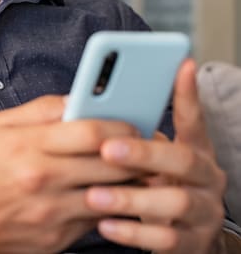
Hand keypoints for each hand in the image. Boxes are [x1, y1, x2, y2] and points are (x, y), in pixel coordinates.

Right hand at [0, 95, 142, 253]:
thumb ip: (40, 109)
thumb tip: (78, 99)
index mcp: (29, 146)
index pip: (91, 132)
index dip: (120, 126)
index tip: (133, 123)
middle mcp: (43, 179)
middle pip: (110, 164)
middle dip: (137, 153)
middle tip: (150, 145)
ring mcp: (52, 213)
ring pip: (112, 196)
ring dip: (133, 182)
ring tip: (141, 169)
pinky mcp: (56, 238)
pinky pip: (98, 220)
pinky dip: (112, 206)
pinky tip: (115, 194)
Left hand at [85, 59, 226, 252]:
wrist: (182, 234)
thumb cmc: (157, 182)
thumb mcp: (154, 156)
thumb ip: (136, 135)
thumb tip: (93, 108)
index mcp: (196, 151)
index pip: (194, 119)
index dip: (188, 93)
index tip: (181, 65)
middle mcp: (207, 178)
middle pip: (182, 160)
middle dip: (143, 153)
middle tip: (108, 149)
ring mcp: (204, 212)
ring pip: (174, 202)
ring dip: (131, 198)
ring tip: (94, 194)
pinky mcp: (193, 244)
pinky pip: (165, 240)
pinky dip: (132, 231)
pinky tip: (104, 224)